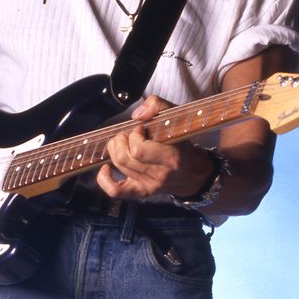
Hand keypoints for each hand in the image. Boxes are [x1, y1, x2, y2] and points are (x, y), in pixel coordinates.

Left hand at [97, 95, 215, 198]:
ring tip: (125, 143)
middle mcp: (159, 175)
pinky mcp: (141, 192)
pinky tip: (107, 167)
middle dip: (122, 140)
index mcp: (171, 158)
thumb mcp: (177, 118)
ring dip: (116, 150)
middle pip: (124, 158)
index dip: (134, 135)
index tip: (141, 128)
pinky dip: (104, 179)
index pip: (139, 149)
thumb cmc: (184, 145)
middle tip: (130, 134)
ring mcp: (148, 185)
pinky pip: (115, 191)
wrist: (193, 173)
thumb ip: (158, 106)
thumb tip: (138, 114)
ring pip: (119, 166)